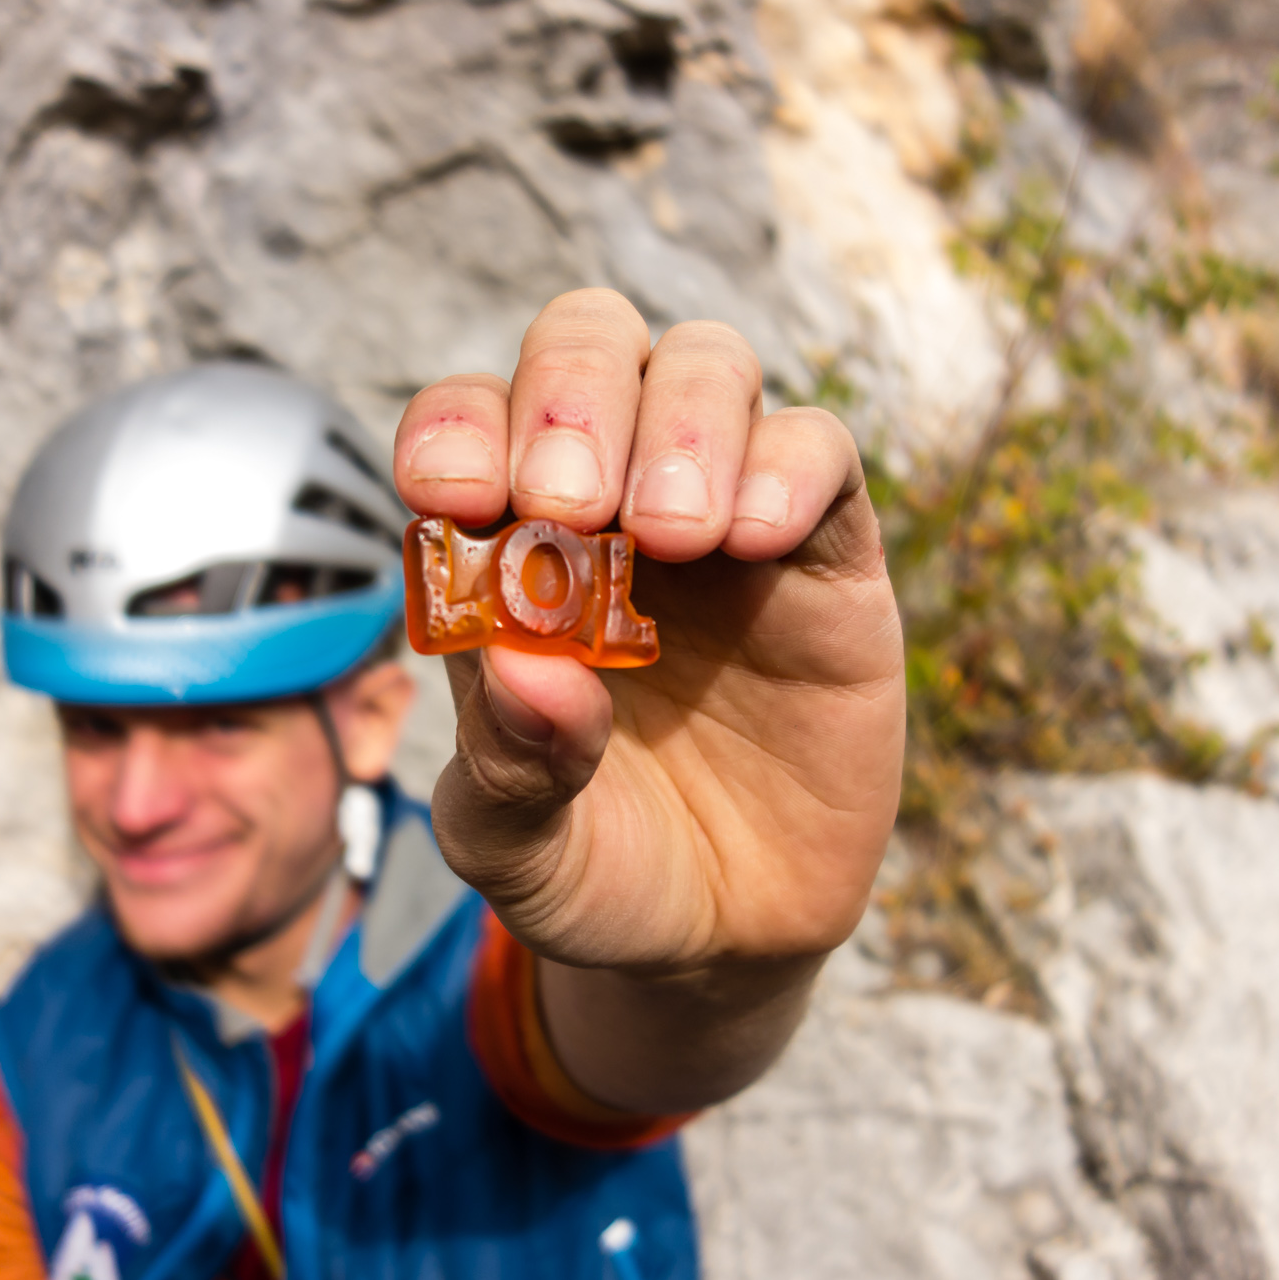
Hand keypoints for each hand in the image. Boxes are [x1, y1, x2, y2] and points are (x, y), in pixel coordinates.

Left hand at [392, 290, 904, 1107]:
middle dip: (568, 396)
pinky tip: (750, 538)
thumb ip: (507, 767)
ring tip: (674, 535)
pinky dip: (787, 465)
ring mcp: (720, 512)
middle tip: (568, 505)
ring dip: (680, 421)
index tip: (454, 494)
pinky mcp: (824, 552)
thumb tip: (525, 667)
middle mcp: (608, 499)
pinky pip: (820, 448)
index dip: (455, 429)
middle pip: (586, 344)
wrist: (725, 935)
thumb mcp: (520, 848)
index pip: (465, 422)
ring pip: (705, 365)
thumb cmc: (595, 863)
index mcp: (503, 545)